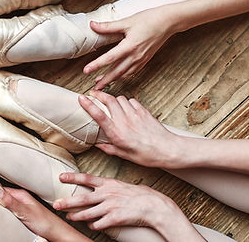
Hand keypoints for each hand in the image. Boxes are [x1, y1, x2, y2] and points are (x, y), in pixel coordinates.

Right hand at [0, 187, 89, 241]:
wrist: (56, 233)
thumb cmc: (44, 222)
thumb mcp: (25, 212)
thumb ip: (10, 202)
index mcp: (21, 195)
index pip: (0, 189)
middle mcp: (21, 199)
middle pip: (2, 196)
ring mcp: (21, 207)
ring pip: (5, 204)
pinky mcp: (22, 216)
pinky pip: (8, 211)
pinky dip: (3, 213)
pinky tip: (0, 216)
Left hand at [54, 173, 202, 240]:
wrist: (155, 206)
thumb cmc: (143, 195)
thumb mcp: (125, 185)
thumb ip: (112, 186)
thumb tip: (104, 187)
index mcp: (109, 183)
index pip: (86, 178)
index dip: (72, 177)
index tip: (61, 177)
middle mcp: (107, 194)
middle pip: (82, 198)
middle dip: (67, 202)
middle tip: (56, 204)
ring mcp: (110, 206)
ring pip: (87, 213)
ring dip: (76, 216)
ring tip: (69, 217)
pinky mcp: (114, 218)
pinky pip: (98, 224)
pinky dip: (93, 225)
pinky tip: (91, 225)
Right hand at [78, 91, 194, 168]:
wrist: (168, 149)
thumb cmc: (147, 155)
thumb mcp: (124, 155)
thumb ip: (108, 148)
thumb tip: (97, 144)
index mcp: (117, 133)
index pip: (99, 115)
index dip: (88, 105)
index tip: (81, 98)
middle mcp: (125, 121)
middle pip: (109, 100)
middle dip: (99, 94)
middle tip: (93, 93)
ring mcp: (135, 114)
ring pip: (120, 98)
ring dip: (113, 99)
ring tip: (111, 103)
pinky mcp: (144, 111)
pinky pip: (131, 100)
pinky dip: (126, 102)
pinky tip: (126, 108)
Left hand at [84, 7, 177, 89]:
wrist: (168, 22)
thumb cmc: (149, 19)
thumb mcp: (127, 21)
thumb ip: (108, 26)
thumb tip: (92, 25)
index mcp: (129, 46)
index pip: (109, 58)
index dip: (96, 65)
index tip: (86, 71)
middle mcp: (135, 55)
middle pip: (116, 72)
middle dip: (104, 81)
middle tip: (94, 88)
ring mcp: (141, 59)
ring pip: (125, 73)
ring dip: (113, 80)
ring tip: (103, 84)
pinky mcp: (146, 59)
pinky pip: (133, 71)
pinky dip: (124, 76)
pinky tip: (119, 77)